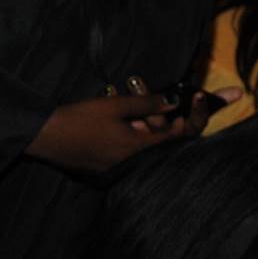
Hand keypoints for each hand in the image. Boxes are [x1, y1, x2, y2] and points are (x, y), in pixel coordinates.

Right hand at [25, 87, 237, 172]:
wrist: (47, 138)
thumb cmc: (79, 122)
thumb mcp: (115, 107)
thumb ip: (147, 105)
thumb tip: (174, 100)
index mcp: (146, 148)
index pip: (186, 133)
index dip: (200, 113)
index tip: (203, 94)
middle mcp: (144, 161)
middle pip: (179, 139)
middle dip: (193, 116)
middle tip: (208, 95)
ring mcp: (133, 164)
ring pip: (162, 142)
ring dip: (164, 123)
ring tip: (156, 99)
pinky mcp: (122, 163)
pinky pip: (146, 147)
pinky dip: (150, 131)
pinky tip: (143, 116)